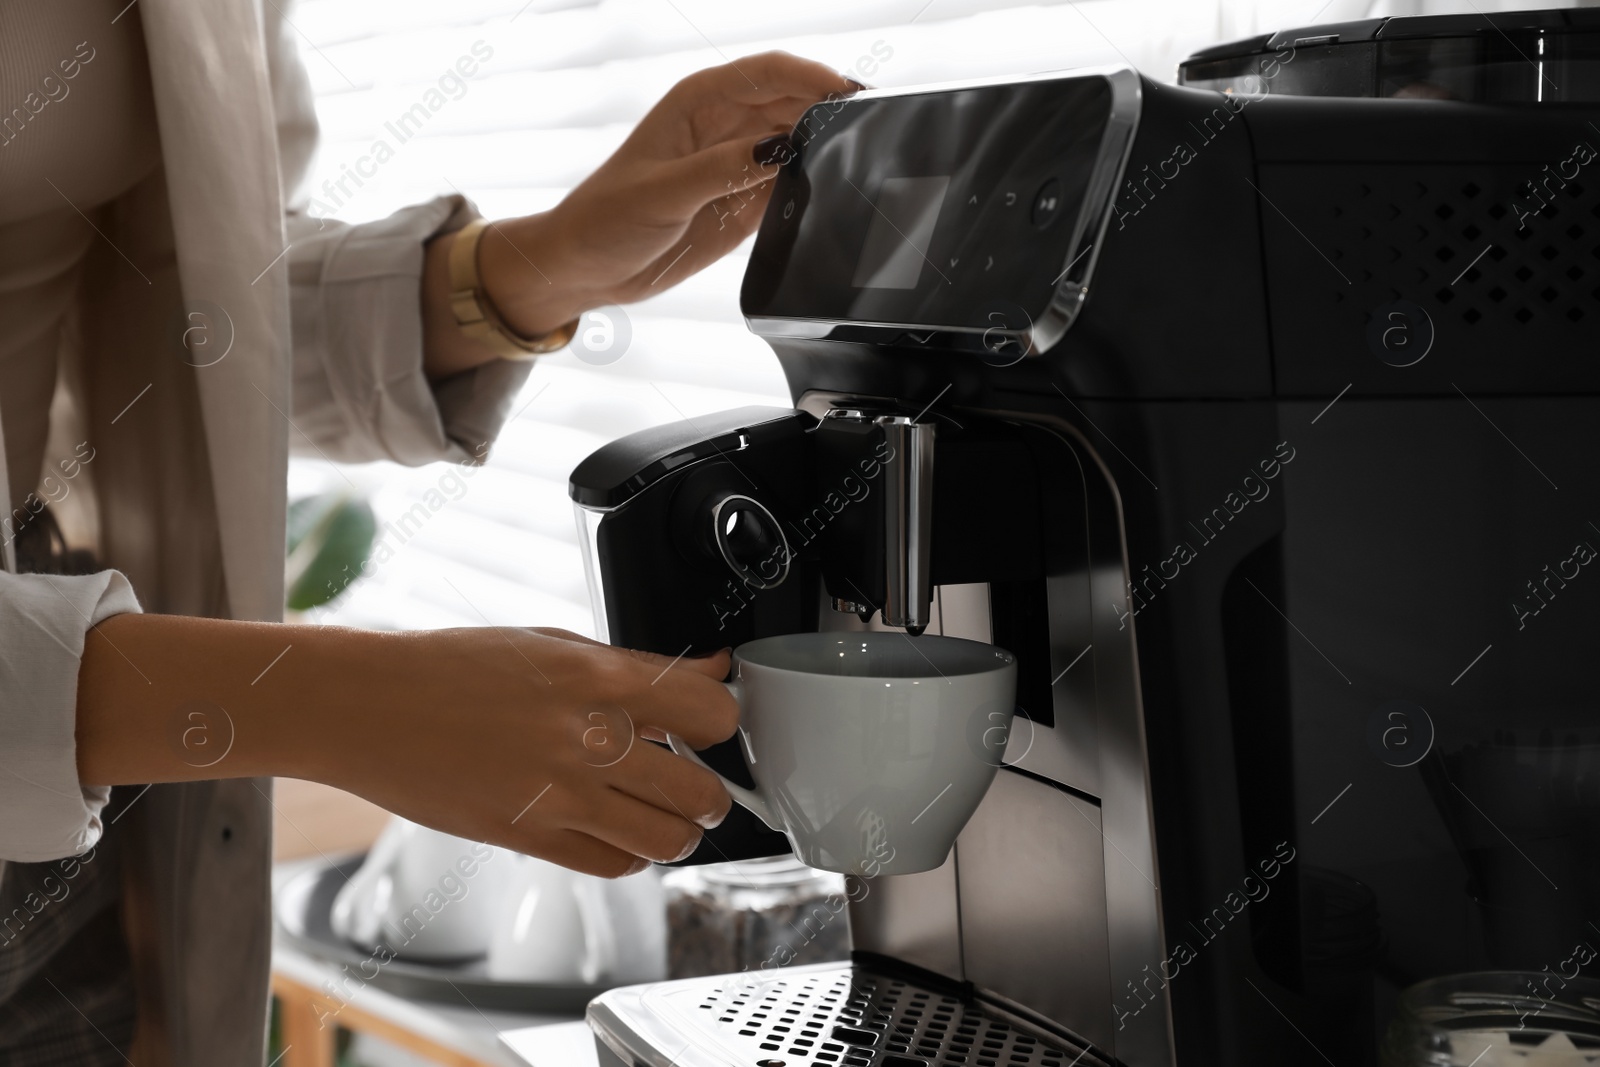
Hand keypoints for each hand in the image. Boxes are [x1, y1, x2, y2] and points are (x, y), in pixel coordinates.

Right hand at [76, 616, 736, 878]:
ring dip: (677, 831)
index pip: (710, 710)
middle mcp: (585, 740)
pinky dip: (628, 855)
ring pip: (666, 840)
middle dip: (711, 793)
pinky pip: (611, 865)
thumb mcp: (552, 643)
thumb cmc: (451, 666)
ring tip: (662, 812)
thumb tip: (709, 668)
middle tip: (698, 782)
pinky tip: (615, 830)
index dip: (724, 721)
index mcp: (595, 678)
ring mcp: (557, 796)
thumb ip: (637, 666)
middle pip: (700, 792)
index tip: (714, 723)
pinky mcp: (527, 836)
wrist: (367, 707)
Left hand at [422, 52, 856, 374]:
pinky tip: (832, 194)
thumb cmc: (605, 218)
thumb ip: (723, 169)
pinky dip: (813, 186)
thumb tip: (780, 148)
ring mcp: (738, 164)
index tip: (848, 93)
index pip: (769, 73)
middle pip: (793, 103)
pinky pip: (790, 185)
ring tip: (859, 162)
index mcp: (700, 102)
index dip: (812, 76)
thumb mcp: (662, 193)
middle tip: (871, 129)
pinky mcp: (745, 202)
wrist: (586, 268)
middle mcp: (724, 125)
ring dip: (826, 149)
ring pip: (798, 142)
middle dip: (830, 109)